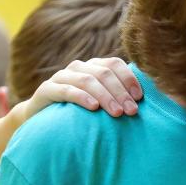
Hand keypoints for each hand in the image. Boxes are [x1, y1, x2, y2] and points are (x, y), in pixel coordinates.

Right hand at [23, 57, 142, 121]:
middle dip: (120, 92)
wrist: (42, 120)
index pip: (114, 64)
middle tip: (132, 111)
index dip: (128, 79)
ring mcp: (61, 76)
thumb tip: (143, 103)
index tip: (139, 98)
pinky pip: (67, 90)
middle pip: (104, 73)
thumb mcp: (98, 103)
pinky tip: (93, 108)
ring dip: (106, 97)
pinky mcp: (47, 89)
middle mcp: (78, 67)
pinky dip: (82, 97)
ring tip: (117, 113)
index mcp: (92, 66)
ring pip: (88, 80)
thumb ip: (116, 98)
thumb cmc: (77, 113)